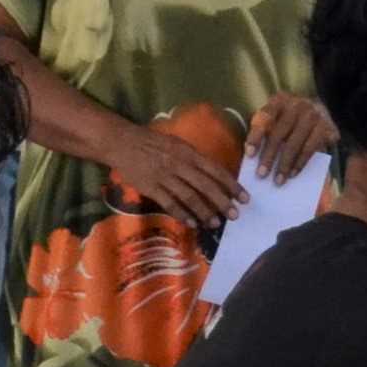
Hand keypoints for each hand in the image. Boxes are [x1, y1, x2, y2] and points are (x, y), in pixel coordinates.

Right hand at [111, 117, 238, 231]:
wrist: (122, 142)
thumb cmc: (153, 143)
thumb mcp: (178, 144)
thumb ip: (195, 159)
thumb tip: (215, 175)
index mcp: (189, 153)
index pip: (215, 170)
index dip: (231, 185)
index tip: (244, 197)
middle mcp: (179, 164)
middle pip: (206, 186)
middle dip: (223, 202)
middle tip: (235, 215)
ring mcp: (165, 177)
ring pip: (189, 197)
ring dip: (204, 212)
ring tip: (216, 223)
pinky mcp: (151, 187)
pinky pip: (169, 203)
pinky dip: (182, 214)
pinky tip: (192, 223)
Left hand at [246, 91, 330, 178]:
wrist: (320, 108)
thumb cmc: (290, 117)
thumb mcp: (275, 115)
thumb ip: (263, 128)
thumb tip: (250, 151)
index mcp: (280, 100)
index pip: (265, 117)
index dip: (256, 136)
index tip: (249, 154)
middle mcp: (297, 105)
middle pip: (279, 134)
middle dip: (269, 156)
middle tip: (261, 175)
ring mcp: (314, 115)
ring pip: (295, 144)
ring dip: (285, 164)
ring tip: (277, 180)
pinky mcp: (326, 127)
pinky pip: (310, 149)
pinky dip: (300, 163)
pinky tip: (293, 174)